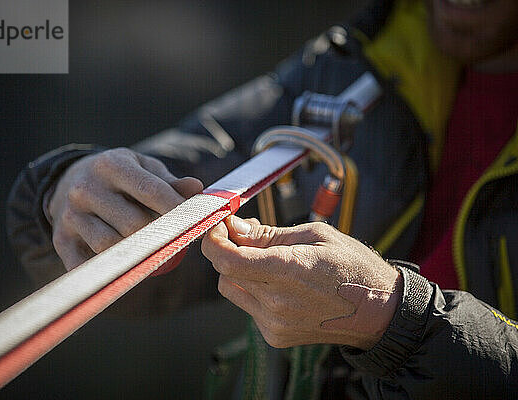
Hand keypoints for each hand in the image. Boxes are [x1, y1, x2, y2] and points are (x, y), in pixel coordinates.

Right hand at [49, 148, 202, 269]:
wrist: (69, 181)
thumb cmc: (118, 177)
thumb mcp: (143, 169)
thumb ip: (170, 182)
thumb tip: (197, 189)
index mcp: (111, 165)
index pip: (151, 191)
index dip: (178, 210)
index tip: (198, 223)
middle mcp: (86, 188)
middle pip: (134, 224)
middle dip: (160, 236)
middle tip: (177, 242)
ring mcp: (70, 215)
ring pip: (111, 246)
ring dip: (136, 254)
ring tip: (152, 251)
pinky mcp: (60, 239)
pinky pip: (88, 265)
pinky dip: (109, 269)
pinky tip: (125, 264)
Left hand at [201, 216, 401, 349]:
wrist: (379, 312)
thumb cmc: (352, 267)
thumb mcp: (315, 235)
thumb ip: (269, 234)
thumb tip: (235, 228)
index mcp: (288, 270)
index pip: (227, 259)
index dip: (213, 241)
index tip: (218, 227)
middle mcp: (276, 302)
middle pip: (225, 273)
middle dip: (229, 250)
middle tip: (249, 235)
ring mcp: (275, 323)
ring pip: (233, 290)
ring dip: (241, 271)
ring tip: (269, 260)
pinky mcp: (276, 337)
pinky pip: (249, 307)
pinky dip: (255, 291)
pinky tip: (281, 284)